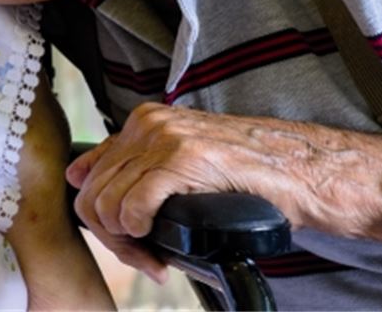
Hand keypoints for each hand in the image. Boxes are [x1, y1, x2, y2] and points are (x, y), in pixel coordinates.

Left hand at [66, 103, 316, 280]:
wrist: (304, 171)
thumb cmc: (246, 175)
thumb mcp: (179, 162)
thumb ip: (132, 165)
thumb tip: (77, 177)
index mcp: (142, 122)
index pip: (88, 176)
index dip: (101, 220)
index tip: (129, 242)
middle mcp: (147, 124)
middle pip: (93, 194)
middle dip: (113, 238)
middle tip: (144, 258)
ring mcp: (164, 138)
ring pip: (107, 204)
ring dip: (127, 244)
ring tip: (156, 257)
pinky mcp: (184, 158)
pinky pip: (133, 206)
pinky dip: (140, 233)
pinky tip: (161, 244)